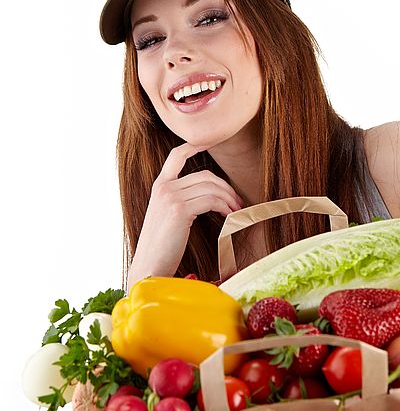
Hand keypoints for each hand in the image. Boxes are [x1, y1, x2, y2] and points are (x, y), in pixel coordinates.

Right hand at [127, 142, 242, 289]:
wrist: (150, 267)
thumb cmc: (162, 248)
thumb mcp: (168, 218)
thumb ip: (181, 202)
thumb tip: (209, 198)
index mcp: (159, 187)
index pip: (177, 156)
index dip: (194, 146)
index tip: (210, 142)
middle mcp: (163, 187)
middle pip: (205, 175)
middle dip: (226, 187)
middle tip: (237, 202)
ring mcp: (170, 196)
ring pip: (211, 187)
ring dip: (229, 198)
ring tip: (236, 211)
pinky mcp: (179, 209)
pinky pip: (211, 200)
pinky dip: (225, 206)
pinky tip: (229, 216)